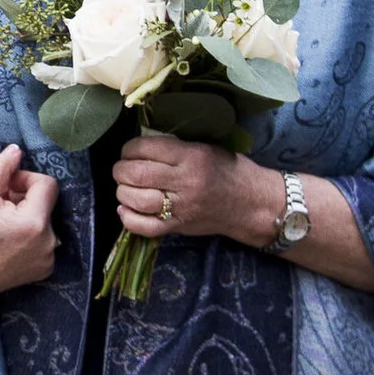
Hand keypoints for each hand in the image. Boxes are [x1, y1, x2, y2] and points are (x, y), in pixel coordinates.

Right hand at [0, 144, 60, 306]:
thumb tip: (16, 150)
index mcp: (34, 224)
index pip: (46, 184)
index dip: (24, 179)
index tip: (5, 187)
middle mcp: (49, 243)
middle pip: (45, 203)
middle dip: (23, 198)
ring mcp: (48, 259)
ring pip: (43, 221)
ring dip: (25, 215)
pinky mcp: (44, 270)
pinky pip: (42, 240)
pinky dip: (27, 234)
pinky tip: (6, 240)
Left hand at [115, 131, 269, 249]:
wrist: (252, 203)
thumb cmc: (229, 169)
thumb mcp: (205, 148)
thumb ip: (174, 148)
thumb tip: (140, 147)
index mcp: (192, 156)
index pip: (146, 148)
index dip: (129, 148)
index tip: (128, 151)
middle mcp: (186, 182)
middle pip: (137, 174)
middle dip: (121, 170)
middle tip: (122, 169)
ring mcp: (182, 207)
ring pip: (138, 200)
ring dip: (122, 192)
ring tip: (124, 187)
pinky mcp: (181, 226)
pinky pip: (146, 227)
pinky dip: (129, 219)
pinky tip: (124, 209)